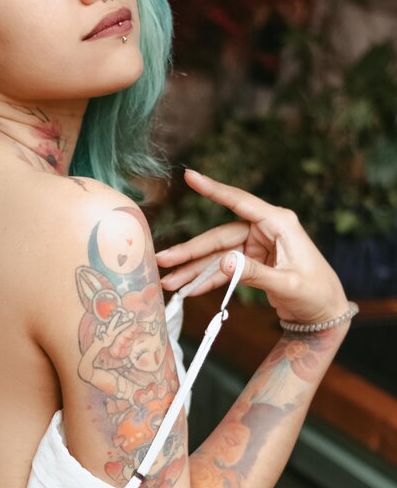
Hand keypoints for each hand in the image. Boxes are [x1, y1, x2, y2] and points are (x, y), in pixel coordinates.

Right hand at [154, 170, 350, 324]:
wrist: (325, 312)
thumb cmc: (315, 293)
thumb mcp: (288, 284)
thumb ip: (255, 273)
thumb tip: (222, 262)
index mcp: (279, 223)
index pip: (240, 202)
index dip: (214, 190)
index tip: (190, 176)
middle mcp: (264, 230)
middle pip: (219, 237)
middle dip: (189, 252)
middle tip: (162, 260)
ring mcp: (255, 245)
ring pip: (216, 255)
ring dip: (193, 270)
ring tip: (169, 282)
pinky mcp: (251, 261)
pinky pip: (222, 268)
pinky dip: (206, 280)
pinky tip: (189, 289)